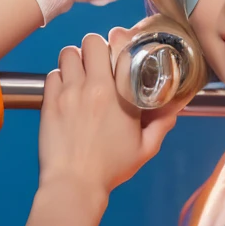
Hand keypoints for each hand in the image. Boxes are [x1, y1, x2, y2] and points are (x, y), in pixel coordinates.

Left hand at [37, 28, 186, 198]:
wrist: (74, 184)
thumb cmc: (110, 169)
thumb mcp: (145, 148)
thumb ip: (161, 124)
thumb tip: (174, 107)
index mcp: (121, 94)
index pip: (121, 47)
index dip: (121, 41)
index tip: (121, 47)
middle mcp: (93, 87)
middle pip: (91, 41)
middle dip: (95, 46)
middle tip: (98, 60)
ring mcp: (68, 93)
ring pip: (68, 54)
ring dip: (75, 59)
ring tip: (81, 72)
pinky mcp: (49, 103)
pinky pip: (52, 74)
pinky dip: (59, 76)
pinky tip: (66, 88)